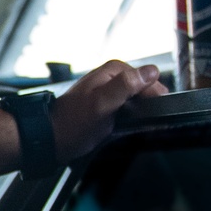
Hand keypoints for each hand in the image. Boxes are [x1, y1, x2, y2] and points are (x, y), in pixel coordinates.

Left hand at [51, 59, 166, 163]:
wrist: (51, 139)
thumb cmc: (73, 123)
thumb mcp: (102, 103)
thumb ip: (125, 86)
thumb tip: (151, 71)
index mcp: (112, 71)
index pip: (146, 76)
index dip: (154, 92)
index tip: (159, 109)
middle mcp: (111, 78)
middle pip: (143, 87)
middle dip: (149, 102)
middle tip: (153, 121)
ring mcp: (109, 93)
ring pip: (137, 98)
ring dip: (142, 110)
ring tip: (143, 125)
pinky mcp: (106, 107)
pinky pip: (128, 109)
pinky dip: (133, 117)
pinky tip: (131, 127)